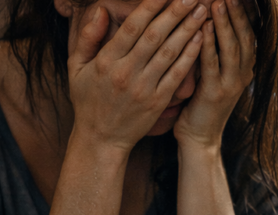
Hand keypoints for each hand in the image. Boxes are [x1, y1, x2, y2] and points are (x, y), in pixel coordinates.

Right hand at [67, 0, 207, 152]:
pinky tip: (200, 40)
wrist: (102, 139)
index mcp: (106, 61)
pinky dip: (189, 56)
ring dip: (188, 30)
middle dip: (175, 13)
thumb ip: (86, 38)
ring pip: (169, 53)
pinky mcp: (158, 101)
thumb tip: (101, 10)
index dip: (150, 7)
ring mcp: (144, 88)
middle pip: (155, 36)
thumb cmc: (88, 100)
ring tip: (201, 12)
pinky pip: (177, 75)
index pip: (132, 28)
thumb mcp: (75, 68)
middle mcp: (126, 73)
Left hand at [173, 0, 256, 149]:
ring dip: (224, 23)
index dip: (244, 14)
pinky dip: (207, 44)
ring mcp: (230, 85)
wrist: (199, 138)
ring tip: (217, 2)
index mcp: (244, 69)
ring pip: (231, 47)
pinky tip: (200, 27)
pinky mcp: (215, 93)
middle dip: (236, 13)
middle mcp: (242, 75)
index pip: (248, 35)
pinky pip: (212, 63)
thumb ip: (217, 53)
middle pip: (244, 37)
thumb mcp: (214, 75)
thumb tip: (208, 23)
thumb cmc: (200, 104)